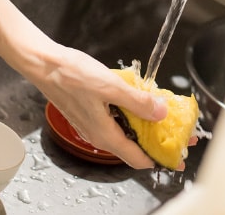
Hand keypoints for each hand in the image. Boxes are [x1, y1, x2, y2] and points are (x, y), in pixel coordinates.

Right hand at [28, 44, 169, 168]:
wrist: (46, 65)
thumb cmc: (72, 75)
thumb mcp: (110, 86)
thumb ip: (137, 101)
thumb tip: (161, 113)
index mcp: (104, 134)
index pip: (137, 158)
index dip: (159, 158)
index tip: (177, 155)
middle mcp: (98, 135)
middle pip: (133, 147)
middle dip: (157, 141)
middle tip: (177, 132)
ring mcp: (93, 125)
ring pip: (125, 133)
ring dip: (145, 127)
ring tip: (164, 116)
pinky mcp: (91, 113)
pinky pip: (116, 121)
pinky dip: (132, 116)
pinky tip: (140, 102)